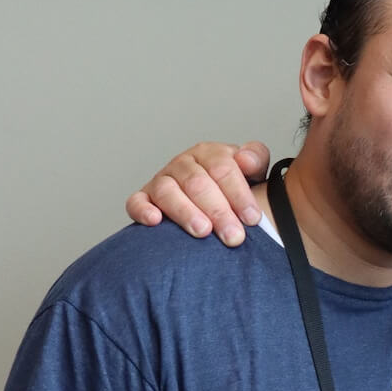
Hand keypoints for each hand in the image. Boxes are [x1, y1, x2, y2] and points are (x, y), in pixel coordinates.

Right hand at [125, 141, 271, 246]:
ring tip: (203, 231)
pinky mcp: (144, 198)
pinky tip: (155, 221)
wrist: (213, 198)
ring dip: (185, 212)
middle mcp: (183, 164)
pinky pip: (136, 201)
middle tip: (234, 236)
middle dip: (218, 211)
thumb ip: (255, 159)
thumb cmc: (233, 188)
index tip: (252, 218)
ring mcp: (161, 180)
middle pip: (197, 183)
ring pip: (168, 192)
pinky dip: (143, 210)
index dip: (239, 194)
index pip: (223, 169)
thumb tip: (245, 160)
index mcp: (209, 154)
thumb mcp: (251, 170)